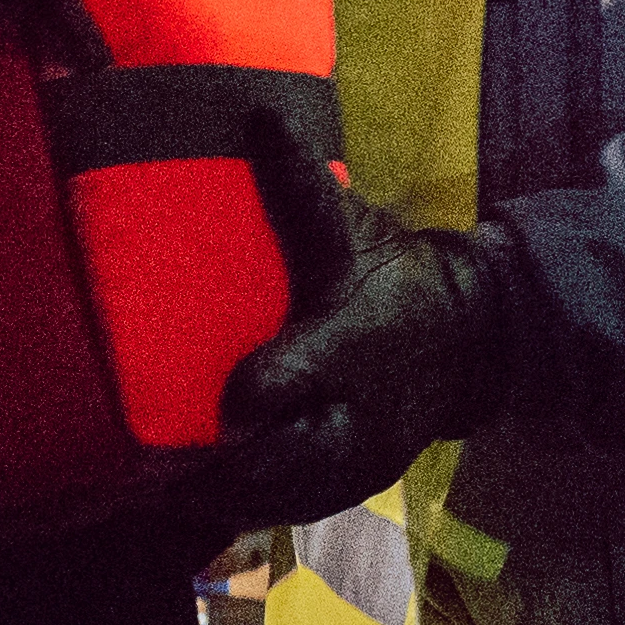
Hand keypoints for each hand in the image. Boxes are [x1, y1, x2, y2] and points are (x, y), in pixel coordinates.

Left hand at [150, 185, 506, 540]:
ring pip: (283, 495)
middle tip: (154, 473)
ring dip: (223, 498)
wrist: (469, 343)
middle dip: (226, 469)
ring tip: (159, 494)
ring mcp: (355, 459)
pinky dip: (245, 512)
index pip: (303, 373)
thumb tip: (259, 112)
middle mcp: (355, 412)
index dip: (268, 389)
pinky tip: (196, 507)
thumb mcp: (355, 231)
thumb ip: (301, 185)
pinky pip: (291, 511)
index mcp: (353, 342)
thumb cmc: (394, 279)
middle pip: (287, 456)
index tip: (230, 402)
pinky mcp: (350, 487)